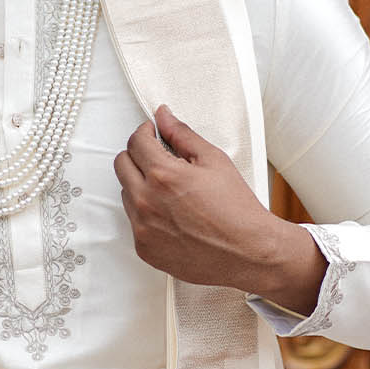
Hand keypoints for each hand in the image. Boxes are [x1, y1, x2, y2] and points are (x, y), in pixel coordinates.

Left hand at [113, 104, 325, 309]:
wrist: (247, 252)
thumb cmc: (236, 210)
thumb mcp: (214, 161)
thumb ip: (182, 135)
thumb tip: (163, 116)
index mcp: (163, 175)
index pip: (135, 142)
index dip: (144, 132)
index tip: (152, 134)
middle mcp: (146, 201)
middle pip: (121, 165)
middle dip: (138, 155)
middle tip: (159, 158)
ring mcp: (142, 228)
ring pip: (126, 193)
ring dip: (140, 185)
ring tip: (171, 192)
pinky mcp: (144, 248)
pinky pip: (134, 222)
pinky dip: (147, 214)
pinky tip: (172, 215)